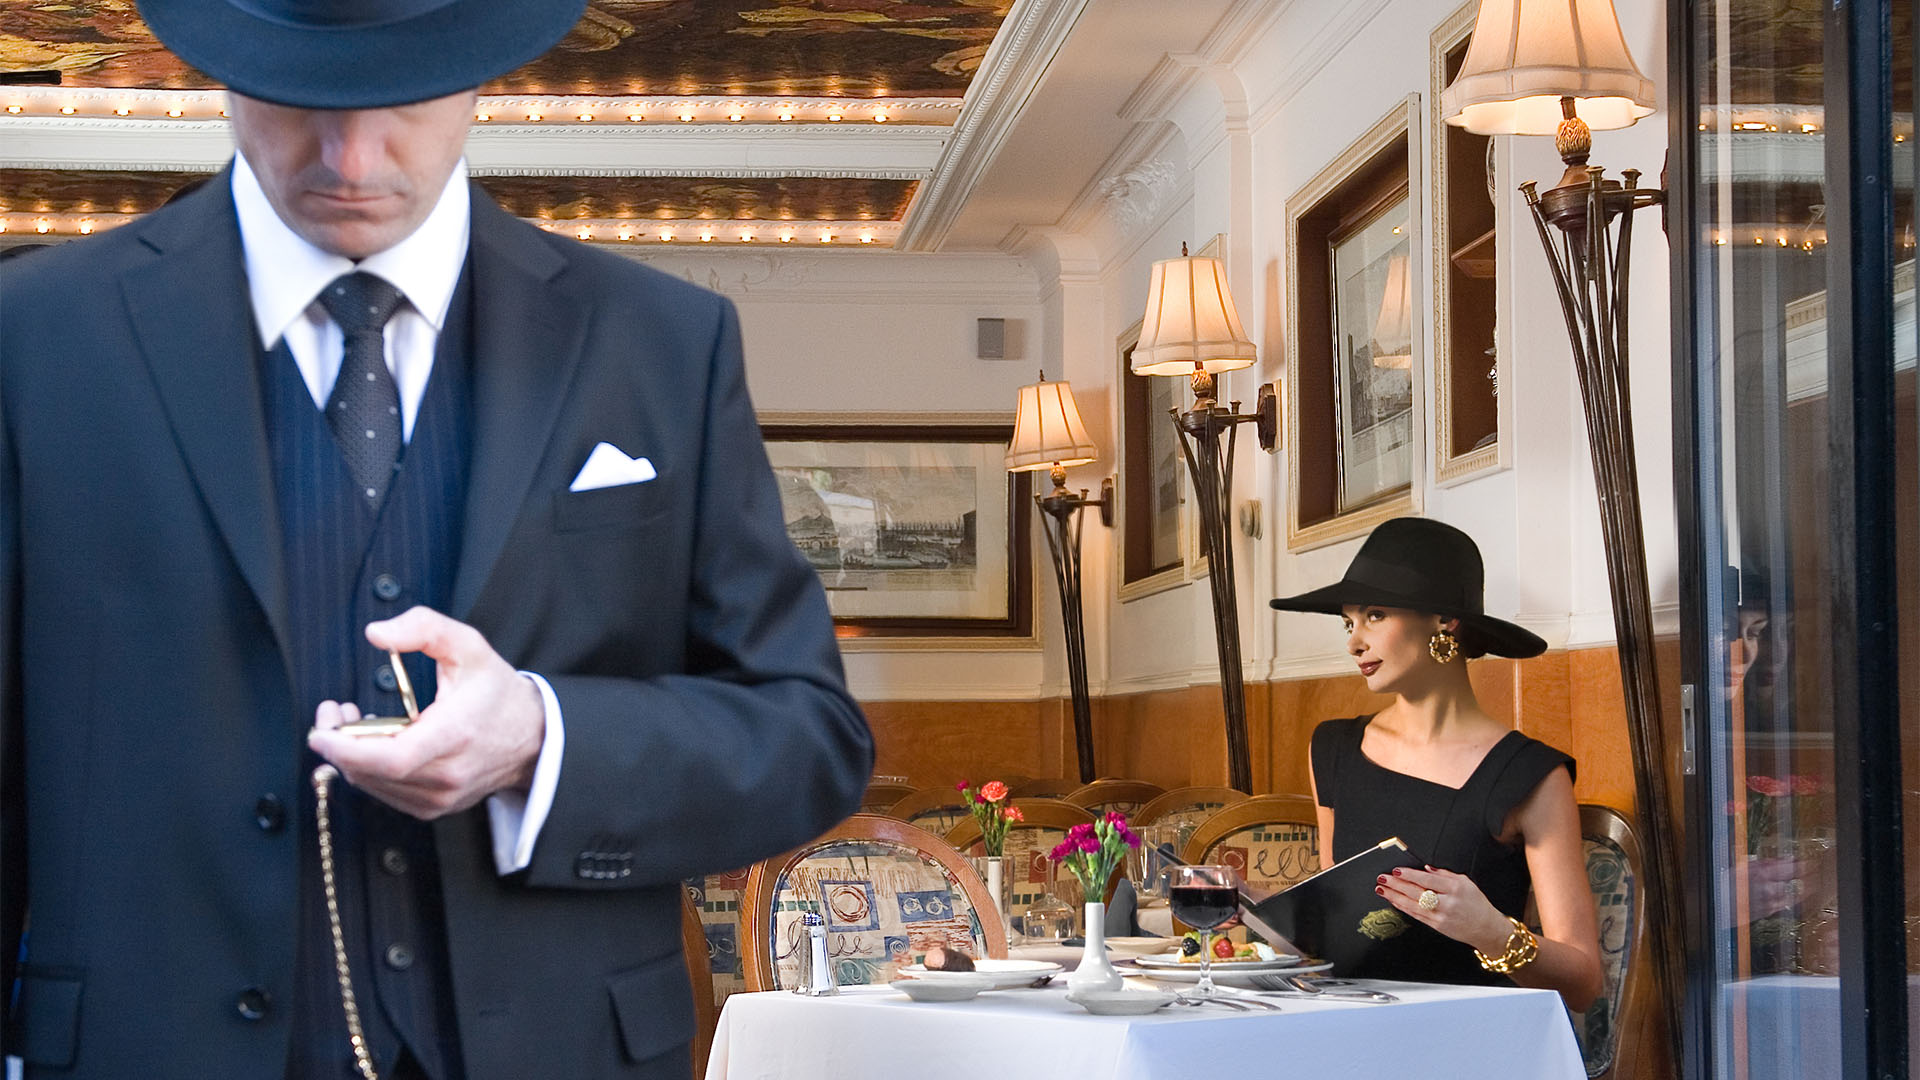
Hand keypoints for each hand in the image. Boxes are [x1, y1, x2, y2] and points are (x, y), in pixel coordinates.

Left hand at [307, 606, 545, 819]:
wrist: (532, 737)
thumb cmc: (496, 691)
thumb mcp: (468, 645)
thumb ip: (424, 627)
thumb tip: (377, 634)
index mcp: (455, 735)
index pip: (391, 758)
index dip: (347, 747)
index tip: (321, 728)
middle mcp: (447, 775)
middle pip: (371, 772)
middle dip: (338, 742)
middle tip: (330, 712)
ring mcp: (440, 797)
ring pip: (372, 785)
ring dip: (349, 755)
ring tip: (350, 721)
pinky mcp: (433, 807)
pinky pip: (385, 793)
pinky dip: (367, 770)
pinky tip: (372, 743)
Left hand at [1375, 864, 1512, 954]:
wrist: (1486, 929)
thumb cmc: (1477, 904)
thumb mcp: (1466, 882)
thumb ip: (1445, 874)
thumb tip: (1426, 869)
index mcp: (1455, 889)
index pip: (1427, 880)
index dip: (1410, 874)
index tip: (1396, 870)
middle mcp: (1447, 903)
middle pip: (1416, 892)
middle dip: (1396, 884)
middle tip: (1382, 878)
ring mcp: (1441, 916)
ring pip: (1413, 905)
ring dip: (1395, 896)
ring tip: (1382, 889)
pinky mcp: (1437, 926)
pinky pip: (1416, 915)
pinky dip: (1403, 907)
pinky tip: (1394, 901)